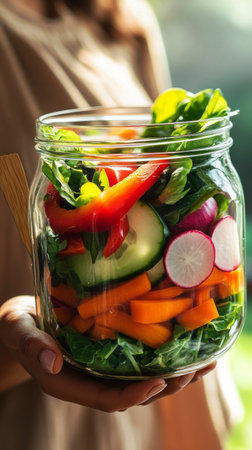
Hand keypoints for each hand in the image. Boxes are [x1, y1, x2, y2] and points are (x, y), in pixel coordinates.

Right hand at [0, 296, 215, 411]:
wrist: (21, 321)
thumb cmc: (18, 325)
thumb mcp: (17, 329)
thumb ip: (30, 345)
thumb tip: (50, 363)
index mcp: (69, 381)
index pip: (106, 398)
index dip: (134, 395)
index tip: (159, 383)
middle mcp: (90, 380)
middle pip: (133, 393)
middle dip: (166, 386)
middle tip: (194, 369)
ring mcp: (101, 369)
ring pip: (141, 379)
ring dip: (173, 374)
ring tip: (204, 360)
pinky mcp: (108, 354)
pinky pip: (139, 361)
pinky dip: (164, 356)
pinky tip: (185, 344)